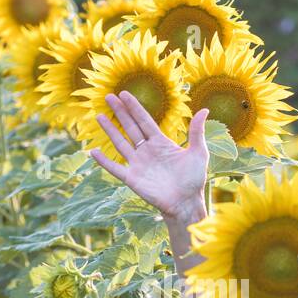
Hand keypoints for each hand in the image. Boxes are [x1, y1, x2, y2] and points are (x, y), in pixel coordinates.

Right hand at [89, 92, 209, 225]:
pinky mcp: (132, 178)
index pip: (144, 120)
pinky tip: (93, 152)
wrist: (186, 203)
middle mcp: (147, 150)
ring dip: (109, 130)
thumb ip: (196, 132)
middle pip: (130, 127)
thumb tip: (204, 110)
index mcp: (161, 142)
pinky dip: (104, 161)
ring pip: (120, 143)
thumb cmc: (194, 179)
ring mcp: (138, 164)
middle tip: (108, 97)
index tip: (124, 94)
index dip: (134, 107)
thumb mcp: (198, 153)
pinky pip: (115, 168)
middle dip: (119, 112)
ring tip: (99, 116)